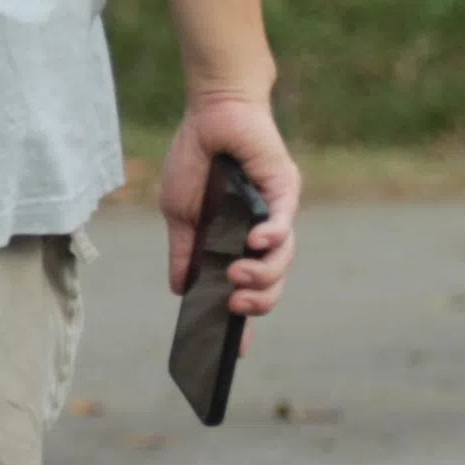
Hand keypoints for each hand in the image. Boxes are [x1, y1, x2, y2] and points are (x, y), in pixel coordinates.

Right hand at [155, 88, 299, 322]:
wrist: (211, 112)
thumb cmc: (195, 159)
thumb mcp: (179, 214)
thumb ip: (184, 251)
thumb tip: (180, 290)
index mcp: (236, 242)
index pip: (248, 288)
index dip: (245, 322)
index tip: (233, 352)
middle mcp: (263, 232)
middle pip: (272, 282)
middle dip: (258, 303)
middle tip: (236, 308)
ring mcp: (276, 212)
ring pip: (283, 260)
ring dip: (263, 275)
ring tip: (239, 276)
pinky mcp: (284, 189)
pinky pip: (285, 222)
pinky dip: (273, 237)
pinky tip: (257, 243)